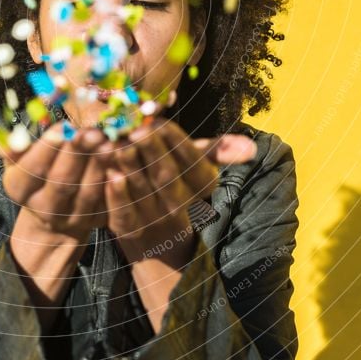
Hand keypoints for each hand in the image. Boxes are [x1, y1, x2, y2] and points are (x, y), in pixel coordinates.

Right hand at [0, 123, 108, 241]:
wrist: (54, 213)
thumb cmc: (38, 174)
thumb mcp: (20, 160)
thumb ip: (16, 148)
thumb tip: (12, 140)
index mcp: (20, 190)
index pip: (31, 170)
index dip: (47, 149)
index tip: (63, 126)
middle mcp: (45, 209)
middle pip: (61, 182)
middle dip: (77, 155)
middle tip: (91, 131)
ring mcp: (72, 218)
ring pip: (87, 192)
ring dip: (99, 166)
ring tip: (108, 142)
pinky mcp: (96, 220)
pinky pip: (107, 201)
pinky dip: (115, 181)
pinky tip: (121, 161)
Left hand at [103, 118, 257, 262]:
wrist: (155, 239)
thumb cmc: (174, 184)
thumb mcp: (195, 167)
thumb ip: (217, 151)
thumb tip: (251, 147)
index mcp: (201, 187)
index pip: (192, 161)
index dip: (174, 140)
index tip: (159, 120)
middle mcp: (182, 206)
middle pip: (167, 176)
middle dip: (151, 150)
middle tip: (136, 128)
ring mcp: (155, 220)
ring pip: (143, 191)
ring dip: (130, 166)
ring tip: (118, 143)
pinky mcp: (130, 230)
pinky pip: (124, 213)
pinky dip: (117, 194)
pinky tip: (109, 174)